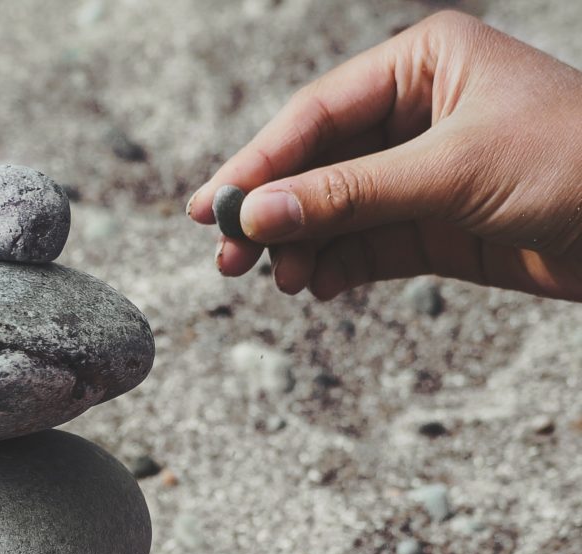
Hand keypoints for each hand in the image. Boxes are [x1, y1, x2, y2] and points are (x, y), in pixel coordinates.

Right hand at [187, 10, 581, 301]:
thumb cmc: (575, 163)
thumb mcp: (451, 171)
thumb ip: (349, 195)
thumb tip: (258, 216)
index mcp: (421, 65)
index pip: (317, 114)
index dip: (259, 162)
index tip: (211, 207)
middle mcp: (415, 113)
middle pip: (316, 164)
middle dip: (272, 212)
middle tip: (225, 255)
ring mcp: (423, 171)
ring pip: (336, 210)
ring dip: (300, 246)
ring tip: (273, 280)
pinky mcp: (436, 224)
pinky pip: (366, 244)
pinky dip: (336, 266)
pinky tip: (314, 285)